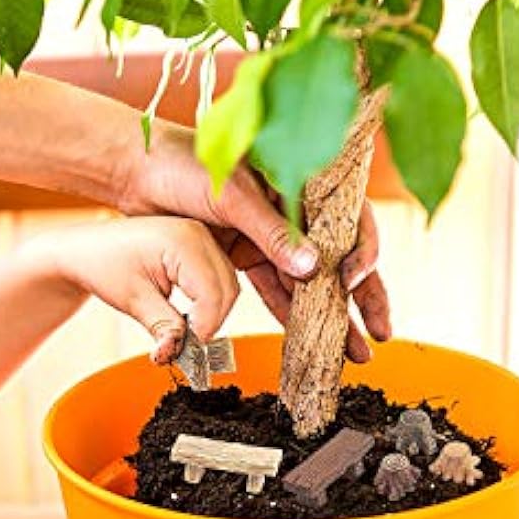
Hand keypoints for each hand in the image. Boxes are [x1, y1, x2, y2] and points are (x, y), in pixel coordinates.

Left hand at [40, 216, 239, 363]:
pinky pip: (217, 276)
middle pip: (228, 288)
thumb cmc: (103, 265)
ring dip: (211, 312)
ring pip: (227, 284)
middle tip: (187, 344)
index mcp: (184, 242)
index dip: (206, 326)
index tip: (188, 348)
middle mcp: (198, 233)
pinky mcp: (197, 244)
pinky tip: (187, 314)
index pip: (214, 293)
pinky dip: (208, 299)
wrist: (85, 249)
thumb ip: (163, 327)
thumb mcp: (134, 300)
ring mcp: (200, 236)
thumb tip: (176, 353)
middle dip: (211, 321)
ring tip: (184, 329)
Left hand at [115, 120, 391, 360]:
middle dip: (363, 297)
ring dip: (328, 316)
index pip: (350, 218)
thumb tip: (314, 270)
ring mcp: (269, 233)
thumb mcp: (232, 195)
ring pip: (308, 280)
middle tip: (381, 334)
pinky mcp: (244, 252)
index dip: (360, 252)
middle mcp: (293, 208)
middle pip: (339, 257)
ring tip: (350, 352)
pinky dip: (288, 313)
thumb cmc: (185, 165)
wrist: (137, 172)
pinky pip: (273, 287)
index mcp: (301, 180)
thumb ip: (271, 232)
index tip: (353, 281)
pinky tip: (306, 341)